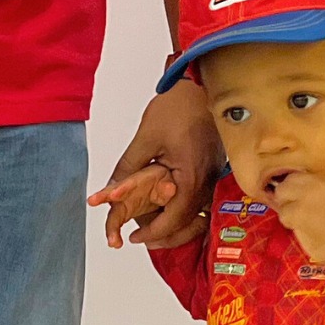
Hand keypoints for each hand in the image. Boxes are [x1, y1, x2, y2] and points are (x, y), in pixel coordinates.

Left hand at [90, 79, 221, 248]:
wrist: (200, 86)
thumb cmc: (178, 107)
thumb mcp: (145, 138)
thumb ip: (127, 168)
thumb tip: (109, 191)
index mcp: (191, 178)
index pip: (174, 220)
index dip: (153, 233)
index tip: (136, 238)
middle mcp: (207, 181)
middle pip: (190, 223)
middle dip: (166, 235)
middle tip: (143, 237)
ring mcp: (214, 176)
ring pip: (199, 213)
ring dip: (178, 224)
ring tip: (156, 226)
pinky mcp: (215, 168)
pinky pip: (204, 199)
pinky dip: (189, 209)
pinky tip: (172, 206)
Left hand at [264, 170, 324, 265]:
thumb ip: (316, 193)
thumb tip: (292, 191)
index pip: (301, 174)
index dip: (294, 187)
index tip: (295, 199)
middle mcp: (320, 184)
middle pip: (289, 180)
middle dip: (286, 195)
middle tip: (292, 209)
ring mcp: (309, 196)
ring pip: (282, 194)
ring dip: (285, 208)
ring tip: (297, 220)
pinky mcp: (300, 210)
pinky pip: (283, 212)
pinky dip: (287, 222)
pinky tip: (299, 227)